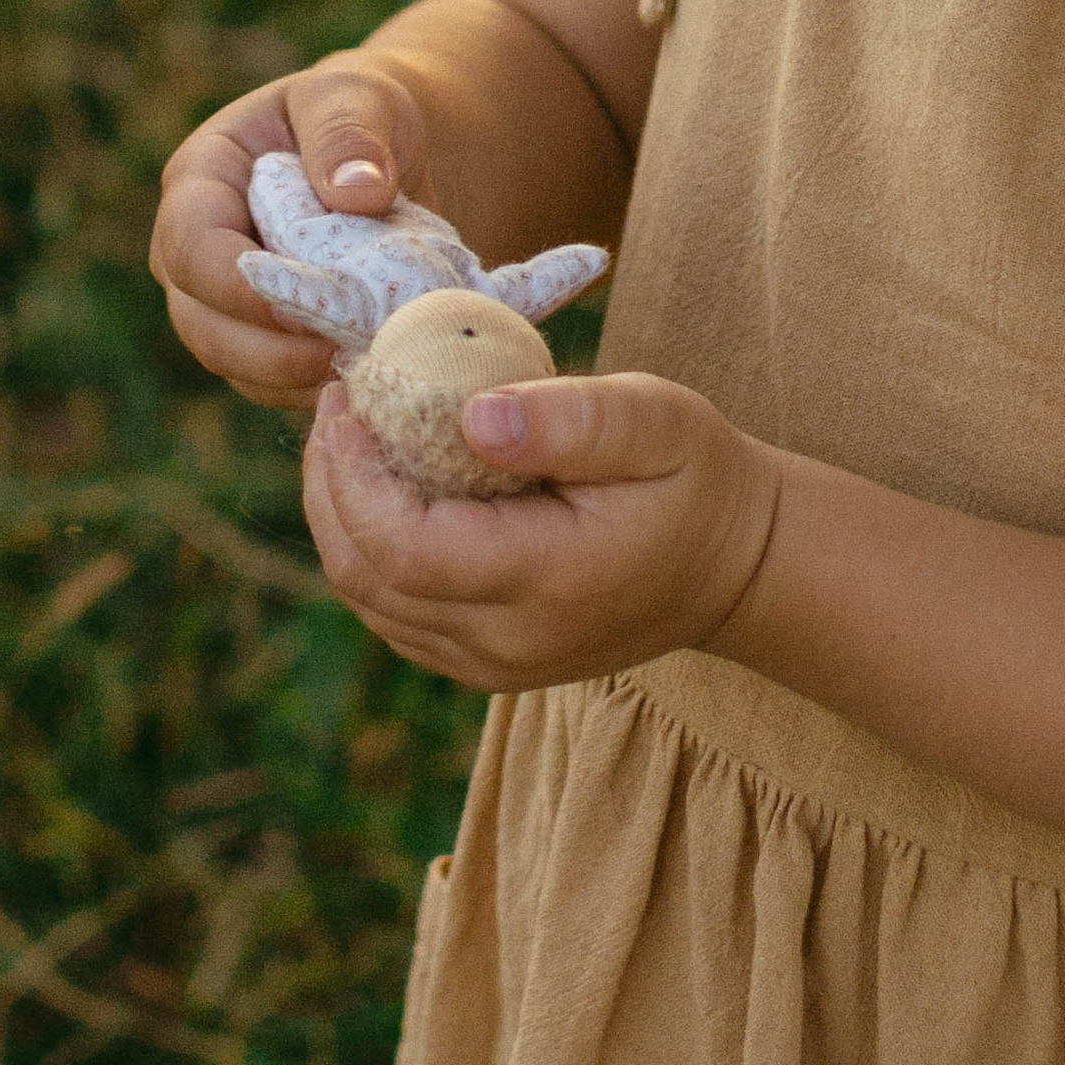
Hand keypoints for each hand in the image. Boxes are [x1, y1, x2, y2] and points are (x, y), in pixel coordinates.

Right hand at [150, 57, 430, 407]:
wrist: (400, 153)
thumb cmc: (366, 113)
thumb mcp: (358, 95)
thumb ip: (348, 130)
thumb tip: (355, 195)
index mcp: (202, 181)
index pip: (192, 244)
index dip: (236, 284)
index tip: (304, 301)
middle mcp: (199, 250)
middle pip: (201, 322)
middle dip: (265, 350)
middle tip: (339, 352)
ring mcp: (229, 302)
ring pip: (236, 364)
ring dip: (294, 377)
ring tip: (365, 365)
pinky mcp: (270, 338)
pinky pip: (278, 383)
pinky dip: (318, 387)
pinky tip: (372, 375)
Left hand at [301, 370, 781, 692]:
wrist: (735, 567)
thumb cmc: (696, 477)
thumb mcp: (658, 422)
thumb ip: (570, 420)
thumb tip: (472, 418)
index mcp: (547, 580)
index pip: (401, 545)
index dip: (350, 475)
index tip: (346, 398)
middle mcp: (509, 643)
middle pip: (367, 579)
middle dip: (329, 489)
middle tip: (335, 406)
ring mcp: (494, 666)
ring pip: (372, 604)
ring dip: (341, 521)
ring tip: (349, 438)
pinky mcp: (486, 665)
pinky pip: (397, 616)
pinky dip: (370, 552)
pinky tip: (383, 490)